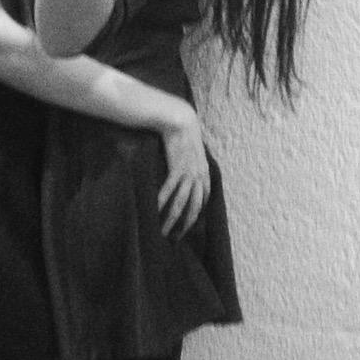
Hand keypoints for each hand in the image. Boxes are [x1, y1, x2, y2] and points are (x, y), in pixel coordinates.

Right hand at [157, 103, 209, 237]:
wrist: (181, 121)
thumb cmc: (184, 136)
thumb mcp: (193, 154)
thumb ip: (192, 167)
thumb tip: (185, 175)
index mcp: (204, 175)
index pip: (202, 201)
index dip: (195, 215)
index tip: (186, 226)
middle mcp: (199, 177)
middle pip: (194, 208)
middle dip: (185, 225)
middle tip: (175, 238)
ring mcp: (189, 173)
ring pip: (181, 203)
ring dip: (171, 219)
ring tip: (162, 231)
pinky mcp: (177, 168)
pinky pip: (169, 190)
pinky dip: (162, 202)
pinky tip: (155, 211)